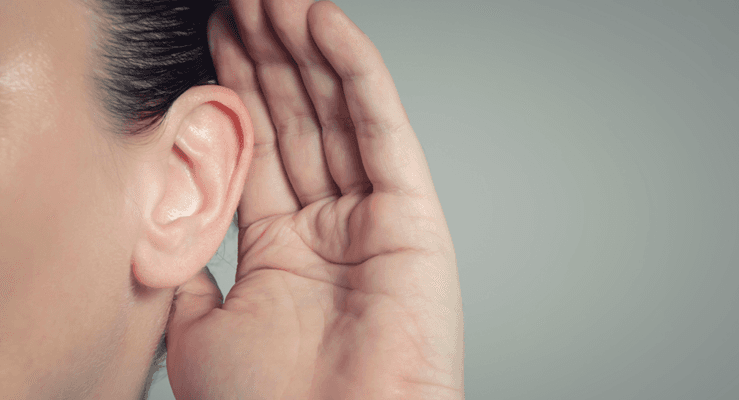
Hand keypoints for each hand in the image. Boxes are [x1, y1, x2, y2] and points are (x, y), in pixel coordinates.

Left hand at [165, 1, 462, 398]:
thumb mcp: (197, 328)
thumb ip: (189, 264)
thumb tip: (166, 217)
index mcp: (283, 253)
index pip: (259, 151)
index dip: (236, 92)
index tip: (216, 38)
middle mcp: (329, 229)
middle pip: (297, 122)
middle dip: (268, 57)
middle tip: (246, 3)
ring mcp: (373, 218)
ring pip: (337, 114)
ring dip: (307, 50)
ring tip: (278, 0)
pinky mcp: (411, 215)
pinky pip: (381, 129)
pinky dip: (356, 73)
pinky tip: (326, 24)